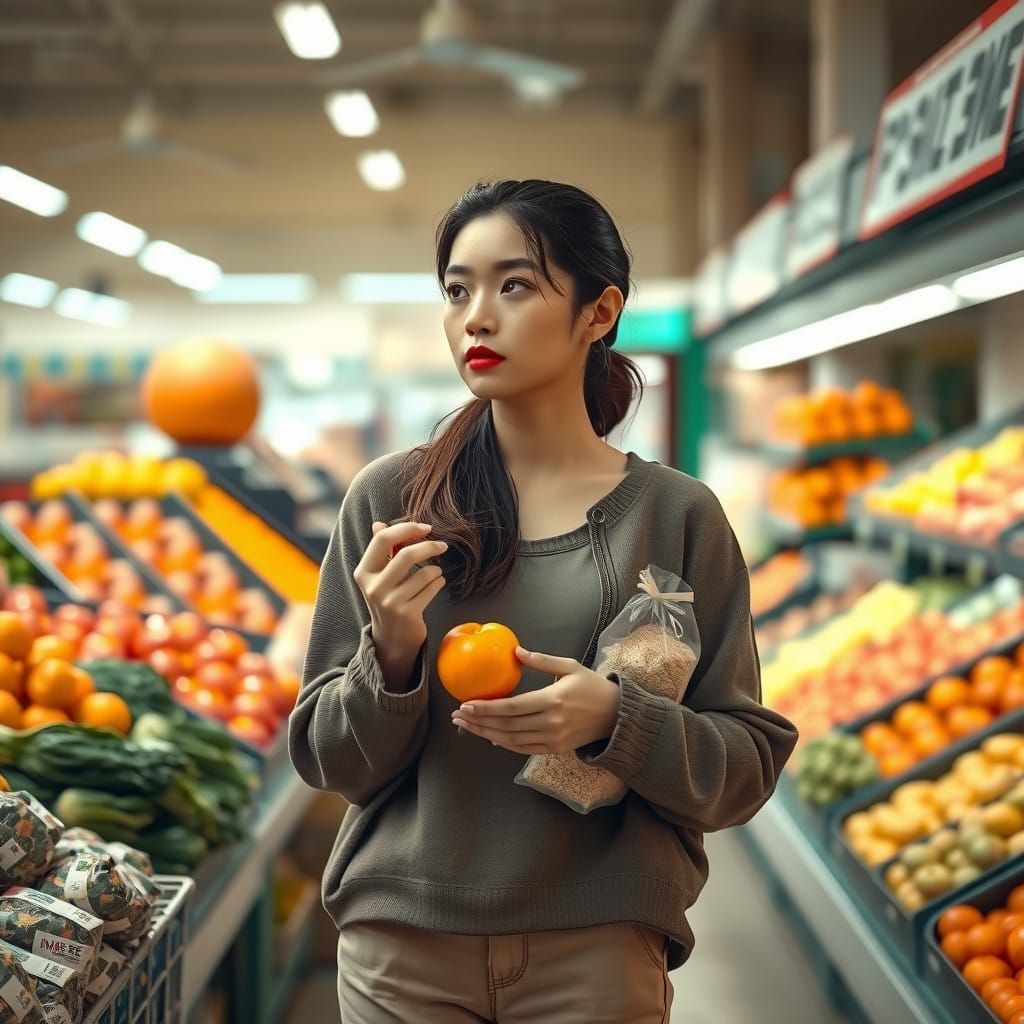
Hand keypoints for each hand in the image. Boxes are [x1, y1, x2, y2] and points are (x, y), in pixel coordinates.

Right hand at [353, 521, 447, 678]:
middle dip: (429, 546)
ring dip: (436, 570)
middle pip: (406, 554)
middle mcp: (373, 587)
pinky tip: (436, 585)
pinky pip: (431, 588)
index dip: (407, 528)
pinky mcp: (407, 613)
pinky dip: (439, 583)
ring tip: (435, 574)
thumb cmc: (388, 598)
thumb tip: (378, 523)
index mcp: (364, 572)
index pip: (382, 539)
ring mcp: (390, 602)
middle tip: (442, 546)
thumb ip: (380, 550)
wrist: (391, 638)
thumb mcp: (379, 575)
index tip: (426, 527)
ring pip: (424, 573)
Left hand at [451, 647, 620, 754]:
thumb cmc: (592, 687)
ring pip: (512, 740)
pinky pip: (524, 749)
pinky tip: (491, 737)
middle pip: (506, 725)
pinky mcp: (555, 749)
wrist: (616, 715)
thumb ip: (541, 660)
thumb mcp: (569, 666)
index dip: (486, 708)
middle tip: (457, 716)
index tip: (466, 704)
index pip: (511, 707)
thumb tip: (516, 651)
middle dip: (478, 722)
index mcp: (552, 700)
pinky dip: (505, 744)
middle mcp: (550, 723)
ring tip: (467, 726)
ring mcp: (553, 739)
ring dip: (486, 734)